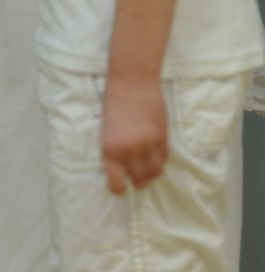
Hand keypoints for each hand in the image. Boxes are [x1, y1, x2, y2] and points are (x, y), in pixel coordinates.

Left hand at [102, 73, 167, 194]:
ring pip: (154, 172)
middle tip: (134, 178)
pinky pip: (164, 159)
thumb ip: (114, 152)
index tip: (120, 190)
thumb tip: (121, 170)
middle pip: (138, 179)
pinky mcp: (163, 137)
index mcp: (111, 149)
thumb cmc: (114, 104)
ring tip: (145, 169)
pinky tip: (153, 157)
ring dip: (150, 174)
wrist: (132, 82)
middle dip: (136, 180)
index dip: (119, 189)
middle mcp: (130, 151)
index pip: (117, 182)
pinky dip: (159, 161)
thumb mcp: (106, 130)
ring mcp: (149, 145)